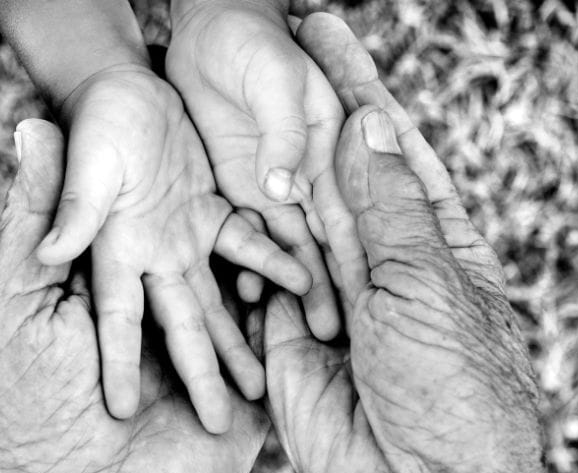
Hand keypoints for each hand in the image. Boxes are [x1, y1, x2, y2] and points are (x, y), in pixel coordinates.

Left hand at [0, 120, 269, 472]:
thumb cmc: (31, 417)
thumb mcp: (13, 310)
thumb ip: (33, 227)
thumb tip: (33, 128)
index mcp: (102, 290)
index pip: (137, 216)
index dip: (154, 167)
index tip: (174, 118)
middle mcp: (155, 315)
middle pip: (196, 251)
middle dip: (217, 209)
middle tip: (252, 152)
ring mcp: (202, 354)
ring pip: (239, 292)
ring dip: (267, 259)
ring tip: (297, 207)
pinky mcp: (245, 389)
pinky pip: (271, 337)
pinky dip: (292, 305)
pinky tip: (314, 273)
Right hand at [33, 65, 310, 430]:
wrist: (125, 90)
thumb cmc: (98, 120)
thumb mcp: (89, 162)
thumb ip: (78, 207)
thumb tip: (49, 251)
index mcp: (117, 251)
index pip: (118, 319)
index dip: (120, 364)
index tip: (121, 413)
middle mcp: (152, 257)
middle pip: (181, 325)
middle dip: (200, 375)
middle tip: (219, 425)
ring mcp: (184, 240)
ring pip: (218, 301)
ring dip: (238, 341)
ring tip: (262, 387)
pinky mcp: (211, 216)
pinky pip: (247, 246)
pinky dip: (273, 266)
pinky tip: (301, 289)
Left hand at [167, 0, 367, 339]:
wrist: (210, 28)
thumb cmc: (255, 45)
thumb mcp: (279, 82)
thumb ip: (284, 136)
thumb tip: (281, 189)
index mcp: (329, 152)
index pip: (350, 214)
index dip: (358, 257)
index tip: (366, 303)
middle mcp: (307, 178)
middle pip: (326, 241)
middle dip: (335, 287)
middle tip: (343, 337)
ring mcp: (272, 189)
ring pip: (290, 247)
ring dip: (298, 288)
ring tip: (313, 332)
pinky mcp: (238, 191)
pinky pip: (246, 236)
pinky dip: (251, 265)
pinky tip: (250, 296)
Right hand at [261, 14, 577, 472]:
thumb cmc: (449, 387)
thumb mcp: (426, 282)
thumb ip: (390, 207)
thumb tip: (369, 128)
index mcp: (436, 242)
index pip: (393, 147)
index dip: (361, 87)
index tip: (327, 35)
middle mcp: (383, 263)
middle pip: (340, 173)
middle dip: (309, 112)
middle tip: (272, 48)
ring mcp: (334, 297)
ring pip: (296, 218)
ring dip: (272, 166)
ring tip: (236, 106)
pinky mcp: (291, 332)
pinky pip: (262, 275)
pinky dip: (247, 242)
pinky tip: (224, 189)